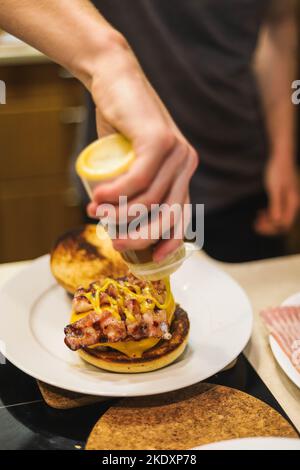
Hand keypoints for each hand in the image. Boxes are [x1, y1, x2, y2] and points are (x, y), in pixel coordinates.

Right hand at [86, 34, 197, 260]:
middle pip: (168, 214)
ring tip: (95, 214)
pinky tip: (97, 199)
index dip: (169, 241)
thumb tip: (121, 224)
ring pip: (150, 199)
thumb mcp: (131, 163)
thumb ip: (135, 188)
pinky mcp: (160, 140)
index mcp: (183, 172)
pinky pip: (139, 179)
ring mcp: (176, 151)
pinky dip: (116, 193)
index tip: (153, 258)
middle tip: (114, 241)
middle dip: (141, 236)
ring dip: (120, 214)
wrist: (115, 82)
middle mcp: (186, 163)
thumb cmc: (120, 126)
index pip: (181, 215)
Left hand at [255, 155, 298, 235]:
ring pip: (280, 220)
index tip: (258, 223)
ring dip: (268, 223)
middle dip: (269, 227)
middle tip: (255, 225)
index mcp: (293, 203)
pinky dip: (270, 216)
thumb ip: (276, 204)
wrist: (281, 157)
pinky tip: (260, 213)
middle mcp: (293, 205)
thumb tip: (276, 221)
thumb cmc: (277, 171)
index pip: (284, 224)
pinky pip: (279, 213)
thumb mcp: (274, 188)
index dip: (271, 228)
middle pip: (283, 225)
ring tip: (256, 221)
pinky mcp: (284, 199)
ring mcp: (289, 202)